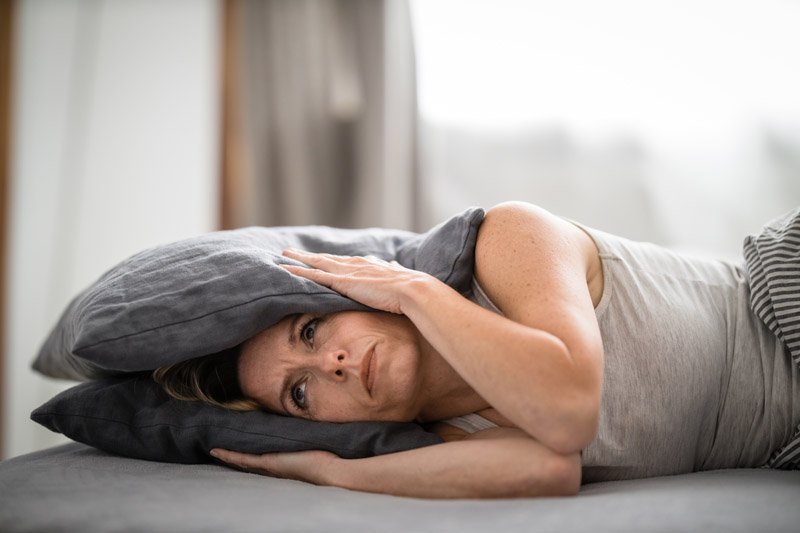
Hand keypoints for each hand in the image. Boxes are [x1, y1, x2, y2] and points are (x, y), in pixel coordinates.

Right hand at [209, 448, 339, 484]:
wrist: (331, 472)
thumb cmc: (329, 459)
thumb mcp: (315, 444)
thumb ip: (310, 436)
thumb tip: (314, 422)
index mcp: (283, 464)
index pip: (263, 459)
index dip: (249, 455)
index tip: (238, 450)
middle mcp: (274, 468)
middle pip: (249, 462)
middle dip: (234, 457)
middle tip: (218, 451)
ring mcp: (269, 466)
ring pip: (244, 461)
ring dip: (228, 456)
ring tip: (214, 450)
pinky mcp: (269, 463)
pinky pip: (244, 459)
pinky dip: (230, 455)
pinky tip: (217, 451)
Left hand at [280, 249, 436, 313]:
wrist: (411, 290)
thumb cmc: (408, 288)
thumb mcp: (398, 275)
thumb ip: (393, 270)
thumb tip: (394, 265)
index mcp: (367, 263)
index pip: (343, 260)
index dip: (329, 259)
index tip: (320, 257)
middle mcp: (355, 263)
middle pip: (326, 258)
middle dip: (308, 255)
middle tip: (291, 251)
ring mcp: (347, 271)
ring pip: (317, 263)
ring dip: (299, 259)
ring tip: (284, 255)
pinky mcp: (343, 282)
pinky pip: (315, 277)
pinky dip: (300, 273)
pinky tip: (287, 271)